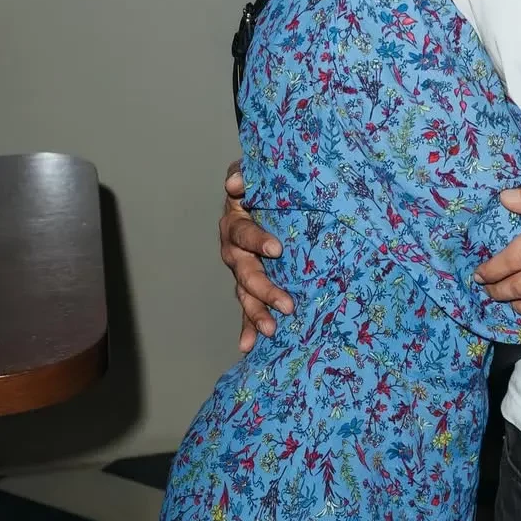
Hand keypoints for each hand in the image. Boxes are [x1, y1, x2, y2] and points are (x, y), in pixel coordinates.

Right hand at [219, 163, 292, 351]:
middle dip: (265, 289)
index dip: (257, 240)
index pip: (244, 233)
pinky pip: (245, 307)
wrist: (258, 195)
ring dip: (256, 313)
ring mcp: (240, 269)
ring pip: (245, 294)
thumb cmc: (260, 183)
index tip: (276, 249)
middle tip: (286, 304)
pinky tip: (249, 346)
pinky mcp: (248, 284)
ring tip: (270, 331)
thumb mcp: (253, 174)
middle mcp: (233, 249)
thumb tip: (235, 182)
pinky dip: (246, 327)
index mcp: (235, 223)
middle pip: (246, 272)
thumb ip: (244, 175)